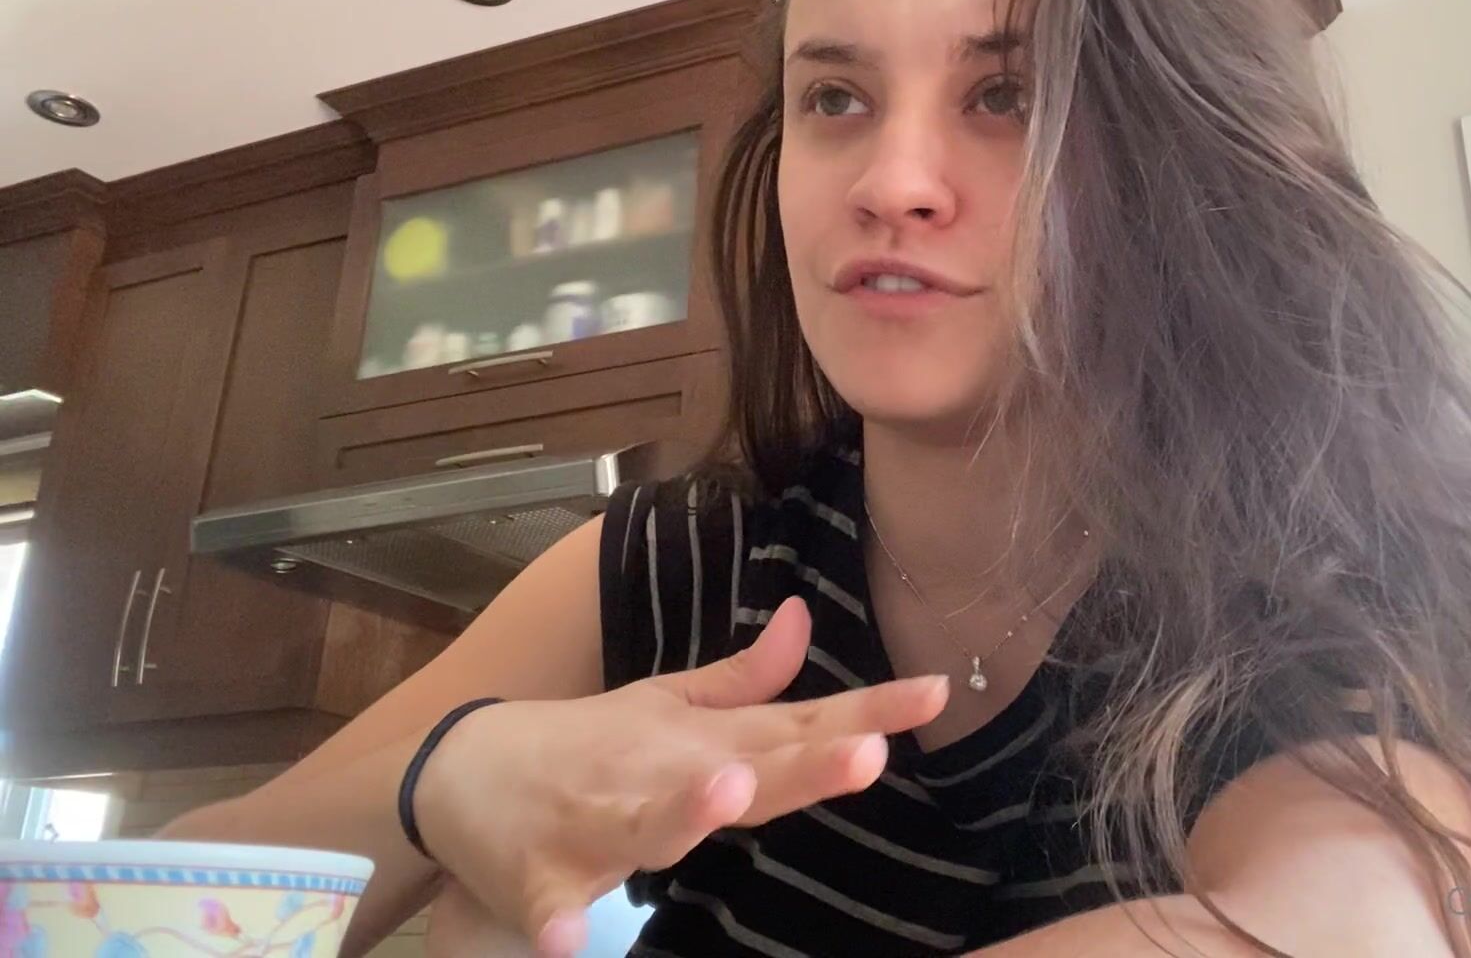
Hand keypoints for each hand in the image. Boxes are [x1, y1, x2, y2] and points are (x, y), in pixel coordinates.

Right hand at [412, 596, 947, 956]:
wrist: (456, 769)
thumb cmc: (583, 744)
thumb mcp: (669, 705)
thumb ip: (749, 682)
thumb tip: (809, 621)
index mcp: (705, 744)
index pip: (802, 723)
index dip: (871, 710)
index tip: (937, 692)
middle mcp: (662, 775)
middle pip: (747, 769)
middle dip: (806, 760)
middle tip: (868, 748)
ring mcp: (599, 824)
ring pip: (650, 823)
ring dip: (686, 811)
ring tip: (726, 791)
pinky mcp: (541, 875)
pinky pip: (551, 906)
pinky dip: (556, 921)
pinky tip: (569, 938)